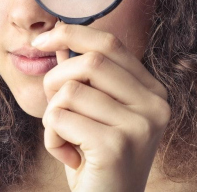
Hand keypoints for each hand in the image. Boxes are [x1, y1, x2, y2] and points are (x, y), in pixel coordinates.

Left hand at [34, 23, 169, 191]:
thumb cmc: (97, 163)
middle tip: (54, 110)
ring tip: (67, 140)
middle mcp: (155, 105)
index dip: (72, 34)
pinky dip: (51, 138)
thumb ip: (82, 78)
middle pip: (89, 62)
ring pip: (69, 91)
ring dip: (52, 116)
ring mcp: (139, 126)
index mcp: (153, 93)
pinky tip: (68, 157)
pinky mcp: (115, 146)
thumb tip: (58, 38)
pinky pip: (59, 118)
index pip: (110, 44)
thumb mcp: (93, 115)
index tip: (42, 39)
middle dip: (55, 81)